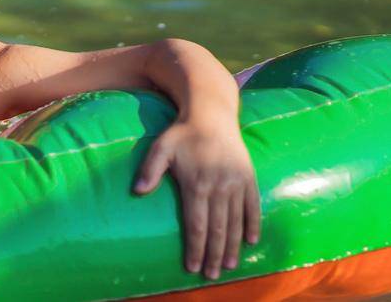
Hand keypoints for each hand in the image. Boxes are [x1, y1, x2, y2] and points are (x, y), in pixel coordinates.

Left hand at [134, 118, 260, 279]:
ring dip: (233, 246)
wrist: (212, 115)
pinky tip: (251, 241)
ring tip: (230, 266)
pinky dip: (252, 224)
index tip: (192, 267)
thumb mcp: (160, 148)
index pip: (196, 224)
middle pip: (217, 229)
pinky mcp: (249, 178)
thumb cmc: (182, 134)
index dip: (195, 248)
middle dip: (214, 255)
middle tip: (212, 275)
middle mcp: (219, 187)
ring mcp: (237, 183)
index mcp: (197, 184)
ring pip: (235, 221)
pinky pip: (253, 206)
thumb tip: (137, 192)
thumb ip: (149, 170)